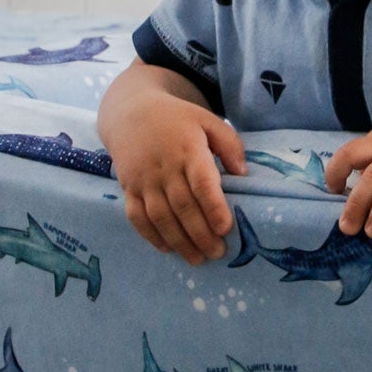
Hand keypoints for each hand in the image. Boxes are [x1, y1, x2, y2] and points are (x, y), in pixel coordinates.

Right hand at [105, 94, 245, 263]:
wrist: (129, 112)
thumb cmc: (176, 120)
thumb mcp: (207, 120)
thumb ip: (229, 144)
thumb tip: (243, 174)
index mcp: (188, 149)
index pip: (202, 182)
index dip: (213, 207)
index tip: (226, 228)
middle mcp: (164, 167)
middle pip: (183, 206)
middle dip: (201, 234)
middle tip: (218, 253)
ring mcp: (143, 179)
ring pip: (160, 217)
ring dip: (179, 241)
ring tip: (197, 259)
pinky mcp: (128, 188)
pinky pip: (136, 216)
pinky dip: (150, 235)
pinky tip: (167, 249)